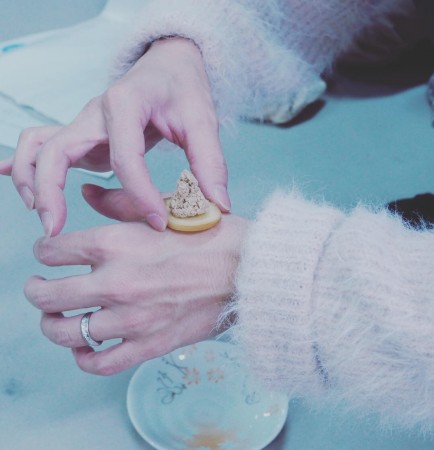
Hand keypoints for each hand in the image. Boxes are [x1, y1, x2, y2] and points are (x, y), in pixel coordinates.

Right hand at [0, 37, 229, 235]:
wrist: (168, 67)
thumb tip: (218, 206)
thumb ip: (210, 163)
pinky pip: (42, 145)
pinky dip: (25, 164)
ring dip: (31, 180)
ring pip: (39, 146)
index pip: (124, 156)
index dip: (139, 194)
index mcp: (126, 104)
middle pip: (56, 149)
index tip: (156, 223)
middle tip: (57, 230)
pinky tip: (12, 180)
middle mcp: (96, 112)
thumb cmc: (183, 90)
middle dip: (50, 191)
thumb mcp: (203, 120)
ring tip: (45, 217)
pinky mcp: (84, 136)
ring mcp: (85, 124)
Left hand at [24, 214, 246, 374]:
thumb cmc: (211, 234)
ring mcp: (130, 318)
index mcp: (115, 243)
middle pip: (46, 295)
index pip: (51, 251)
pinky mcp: (149, 344)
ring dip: (52, 325)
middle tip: (39, 288)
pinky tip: (84, 348)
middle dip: (35, 291)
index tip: (48, 255)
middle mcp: (115, 282)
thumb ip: (120, 201)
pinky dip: (82, 358)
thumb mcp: (165, 206)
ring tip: (56, 318)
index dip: (43, 252)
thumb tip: (88, 193)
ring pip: (64, 332)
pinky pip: (99, 363)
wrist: (249, 267)